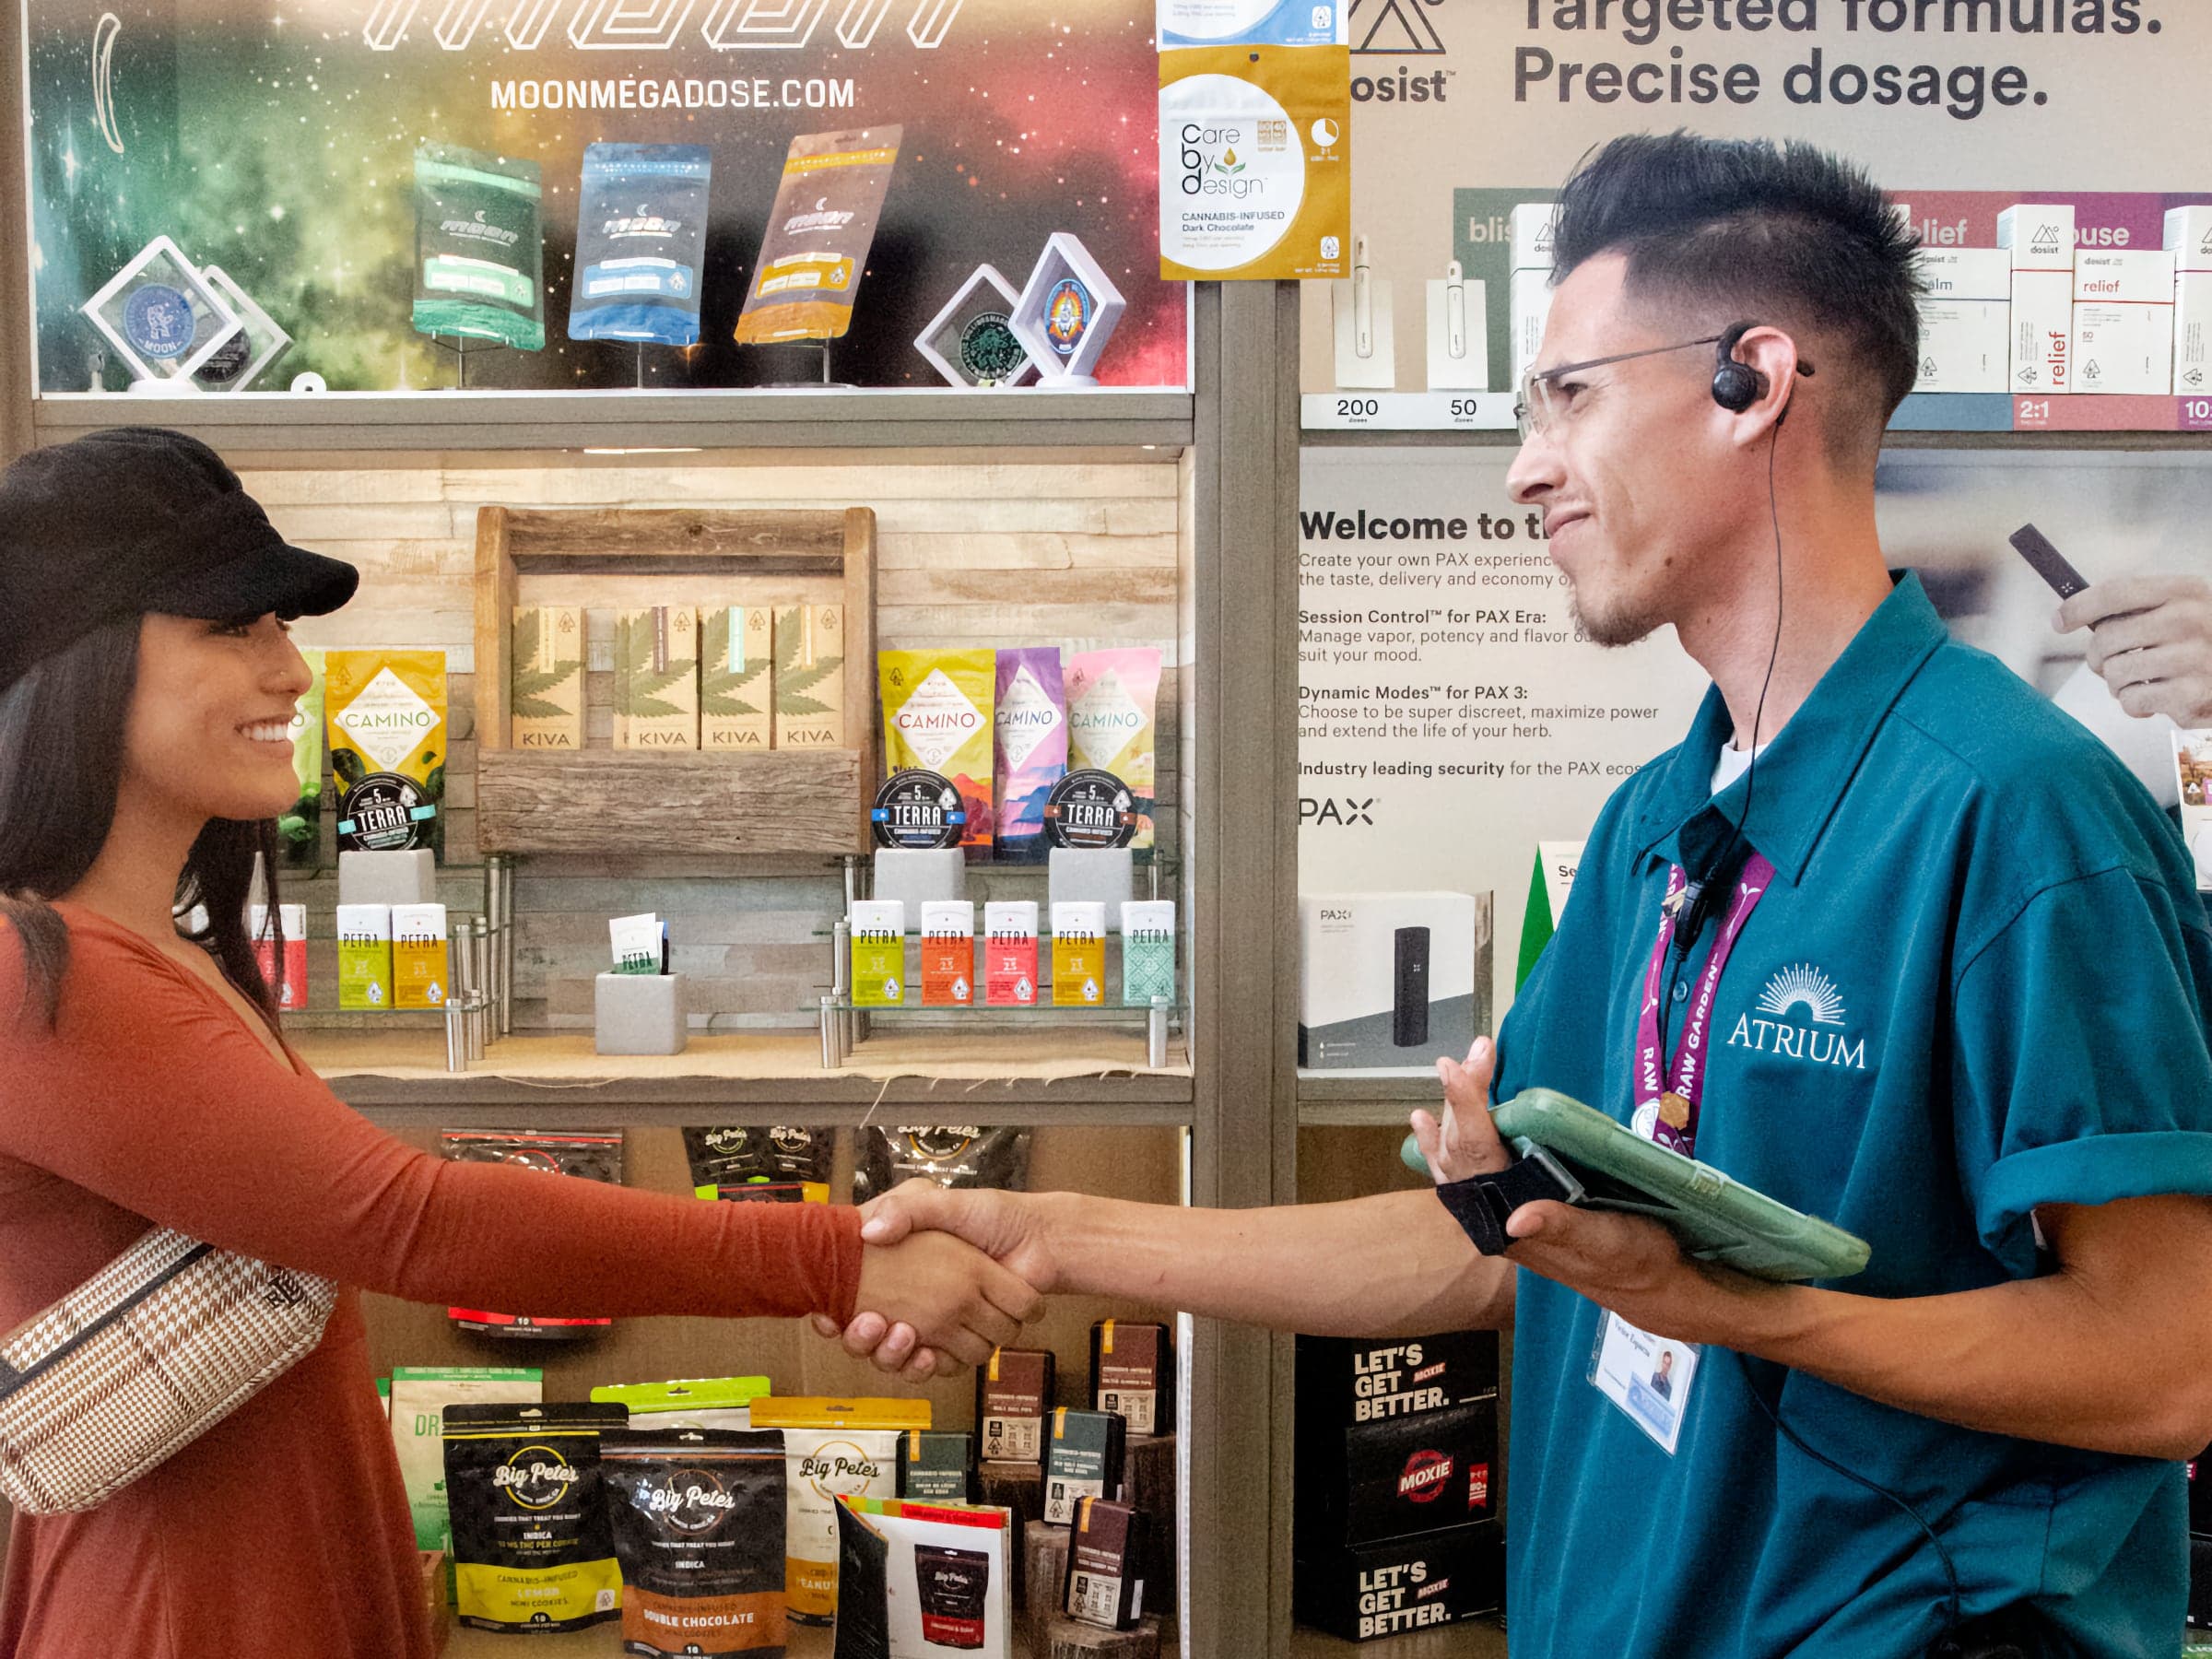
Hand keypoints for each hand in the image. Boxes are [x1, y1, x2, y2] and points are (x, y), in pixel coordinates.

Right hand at [813, 1185, 1059, 1377]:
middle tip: (862, 1323)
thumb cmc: (992, 1215)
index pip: (853, 1298)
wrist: (1039, 1238)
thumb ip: (908, 1210)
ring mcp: (939, 1323)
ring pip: (897, 1356)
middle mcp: (917, 1300)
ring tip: (891, 1332)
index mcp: (907, 1269)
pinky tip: (920, 1350)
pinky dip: (922, 1365)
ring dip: (889, 1353)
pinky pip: (934, 1365)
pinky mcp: (962, 1340)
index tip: (826, 1314)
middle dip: (860, 1339)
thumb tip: (870, 1230)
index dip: (835, 1313)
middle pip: (869, 1336)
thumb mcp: (942, 1203)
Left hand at [1414, 1042, 1772, 1345]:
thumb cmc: (1632, 1260)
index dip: (1465, 1110)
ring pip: (1458, 1157)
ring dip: (1454, 1112)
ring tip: (1452, 1069)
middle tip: (1473, 1053)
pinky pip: (1468, 1169)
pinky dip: (1445, 1143)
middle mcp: (1496, 1216)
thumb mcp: (1606, 1243)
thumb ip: (1562, 1228)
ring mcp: (1500, 1209)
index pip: (1477, 1158)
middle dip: (1462, 1098)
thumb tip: (1517, 1219)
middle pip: (1462, 1149)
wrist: (1645, 1283)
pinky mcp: (1512, 1201)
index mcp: (1514, 1225)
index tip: (1457, 1069)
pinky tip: (1430, 1122)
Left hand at [2055, 573, 2211, 723]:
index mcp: (2185, 591)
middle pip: (2106, 636)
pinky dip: (2134, 706)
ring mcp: (2193, 656)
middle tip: (2110, 665)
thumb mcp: (2182, 613)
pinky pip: (2131, 700)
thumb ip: (2139, 609)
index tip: (2058, 621)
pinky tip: (2156, 701)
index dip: (2079, 606)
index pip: (2116, 592)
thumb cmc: (2203, 648)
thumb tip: (2072, 614)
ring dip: (2117, 684)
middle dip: (2098, 657)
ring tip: (2141, 683)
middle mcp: (2190, 619)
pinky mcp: (2191, 694)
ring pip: (2114, 671)